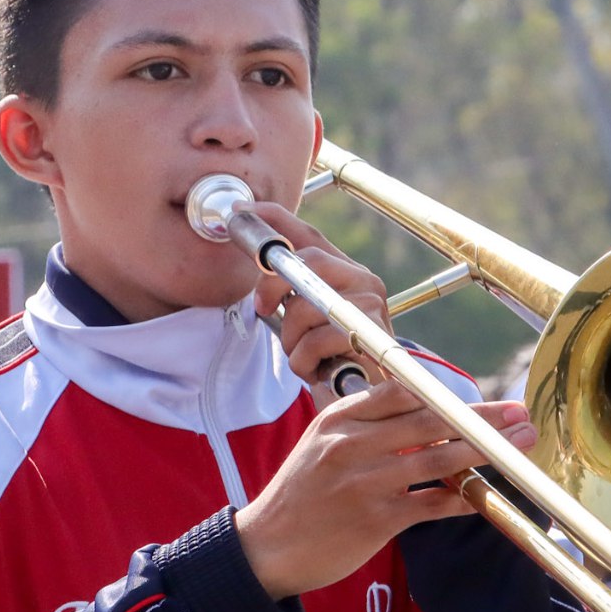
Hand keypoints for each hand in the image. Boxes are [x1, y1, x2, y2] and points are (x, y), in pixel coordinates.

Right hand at [233, 380, 536, 599]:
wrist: (266, 547)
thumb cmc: (300, 495)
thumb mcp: (321, 444)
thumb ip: (365, 425)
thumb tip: (422, 416)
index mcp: (339, 418)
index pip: (405, 394)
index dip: (449, 395)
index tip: (481, 398)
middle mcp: (353, 443)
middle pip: (432, 421)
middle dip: (482, 418)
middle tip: (519, 415)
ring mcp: (366, 481)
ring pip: (439, 459)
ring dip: (485, 452)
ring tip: (517, 448)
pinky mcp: (377, 519)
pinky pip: (433, 504)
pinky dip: (464, 500)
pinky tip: (488, 497)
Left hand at [248, 202, 387, 386]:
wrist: (365, 399)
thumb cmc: (331, 357)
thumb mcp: (307, 318)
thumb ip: (292, 290)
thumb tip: (260, 264)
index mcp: (346, 270)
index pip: (308, 234)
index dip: (273, 219)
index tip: (240, 212)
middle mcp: (363, 280)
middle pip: (305, 263)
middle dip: (273, 288)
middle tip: (264, 310)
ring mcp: (369, 305)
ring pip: (305, 308)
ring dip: (292, 342)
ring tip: (306, 357)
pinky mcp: (369, 333)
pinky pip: (315, 342)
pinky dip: (304, 363)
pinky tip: (318, 370)